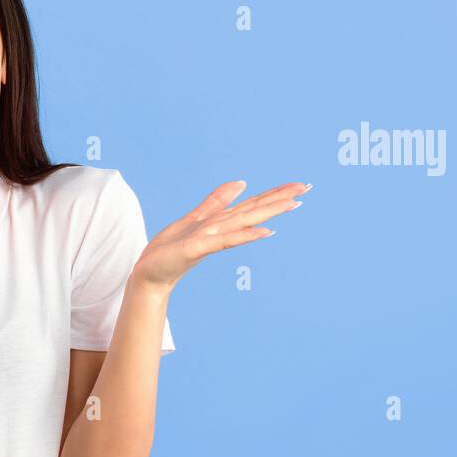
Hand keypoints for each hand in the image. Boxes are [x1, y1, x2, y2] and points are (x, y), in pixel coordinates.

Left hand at [132, 180, 310, 291]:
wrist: (149, 273)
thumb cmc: (170, 250)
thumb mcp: (195, 218)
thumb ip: (218, 201)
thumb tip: (241, 183)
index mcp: (221, 222)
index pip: (252, 204)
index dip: (275, 193)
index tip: (301, 185)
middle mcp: (221, 230)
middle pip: (254, 210)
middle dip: (280, 199)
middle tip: (307, 189)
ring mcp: (212, 239)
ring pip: (245, 222)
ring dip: (269, 213)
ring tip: (294, 204)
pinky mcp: (199, 248)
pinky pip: (226, 240)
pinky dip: (245, 235)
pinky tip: (266, 232)